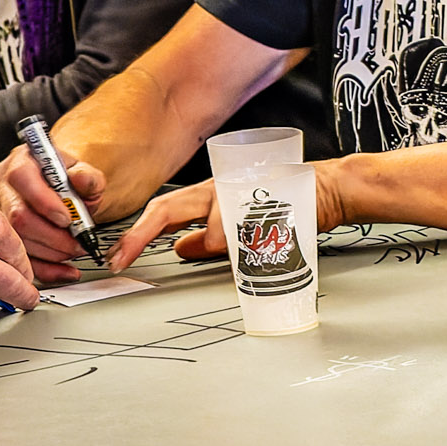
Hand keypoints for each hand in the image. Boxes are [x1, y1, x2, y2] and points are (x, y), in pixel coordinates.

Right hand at [0, 143, 109, 285]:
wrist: (60, 190)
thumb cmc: (67, 180)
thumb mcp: (83, 172)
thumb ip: (88, 176)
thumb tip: (82, 180)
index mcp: (21, 163)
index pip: (23, 179)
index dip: (46, 203)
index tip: (68, 220)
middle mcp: (2, 186)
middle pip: (17, 216)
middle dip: (53, 237)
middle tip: (78, 244)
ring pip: (15, 241)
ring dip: (50, 254)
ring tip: (73, 253)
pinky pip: (16, 260)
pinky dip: (44, 270)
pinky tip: (63, 271)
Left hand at [108, 166, 348, 271]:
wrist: (330, 188)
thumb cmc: (286, 205)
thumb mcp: (237, 221)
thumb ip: (207, 236)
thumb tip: (179, 249)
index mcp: (208, 194)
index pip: (163, 211)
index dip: (136, 234)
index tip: (116, 257)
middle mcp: (218, 188)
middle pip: (169, 208)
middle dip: (141, 235)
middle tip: (122, 258)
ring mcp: (241, 191)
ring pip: (212, 217)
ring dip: (217, 237)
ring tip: (232, 246)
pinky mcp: (265, 196)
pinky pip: (247, 221)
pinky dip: (247, 235)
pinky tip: (257, 238)